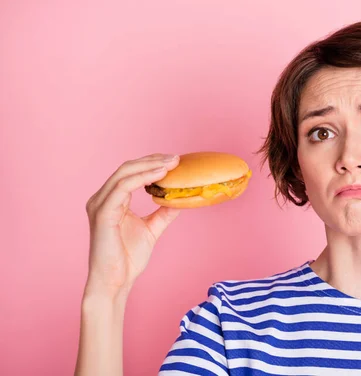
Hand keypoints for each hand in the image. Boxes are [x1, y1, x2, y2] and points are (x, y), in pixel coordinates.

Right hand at [84, 153, 180, 296]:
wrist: (115, 283)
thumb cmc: (127, 259)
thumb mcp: (152, 229)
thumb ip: (163, 213)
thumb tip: (181, 199)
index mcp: (111, 201)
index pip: (131, 172)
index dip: (152, 163)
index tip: (175, 161)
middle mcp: (102, 199)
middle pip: (127, 168)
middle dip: (153, 160)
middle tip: (176, 158)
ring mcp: (99, 204)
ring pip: (124, 173)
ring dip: (150, 166)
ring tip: (172, 164)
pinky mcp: (102, 213)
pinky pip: (122, 188)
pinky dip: (142, 178)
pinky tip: (159, 176)